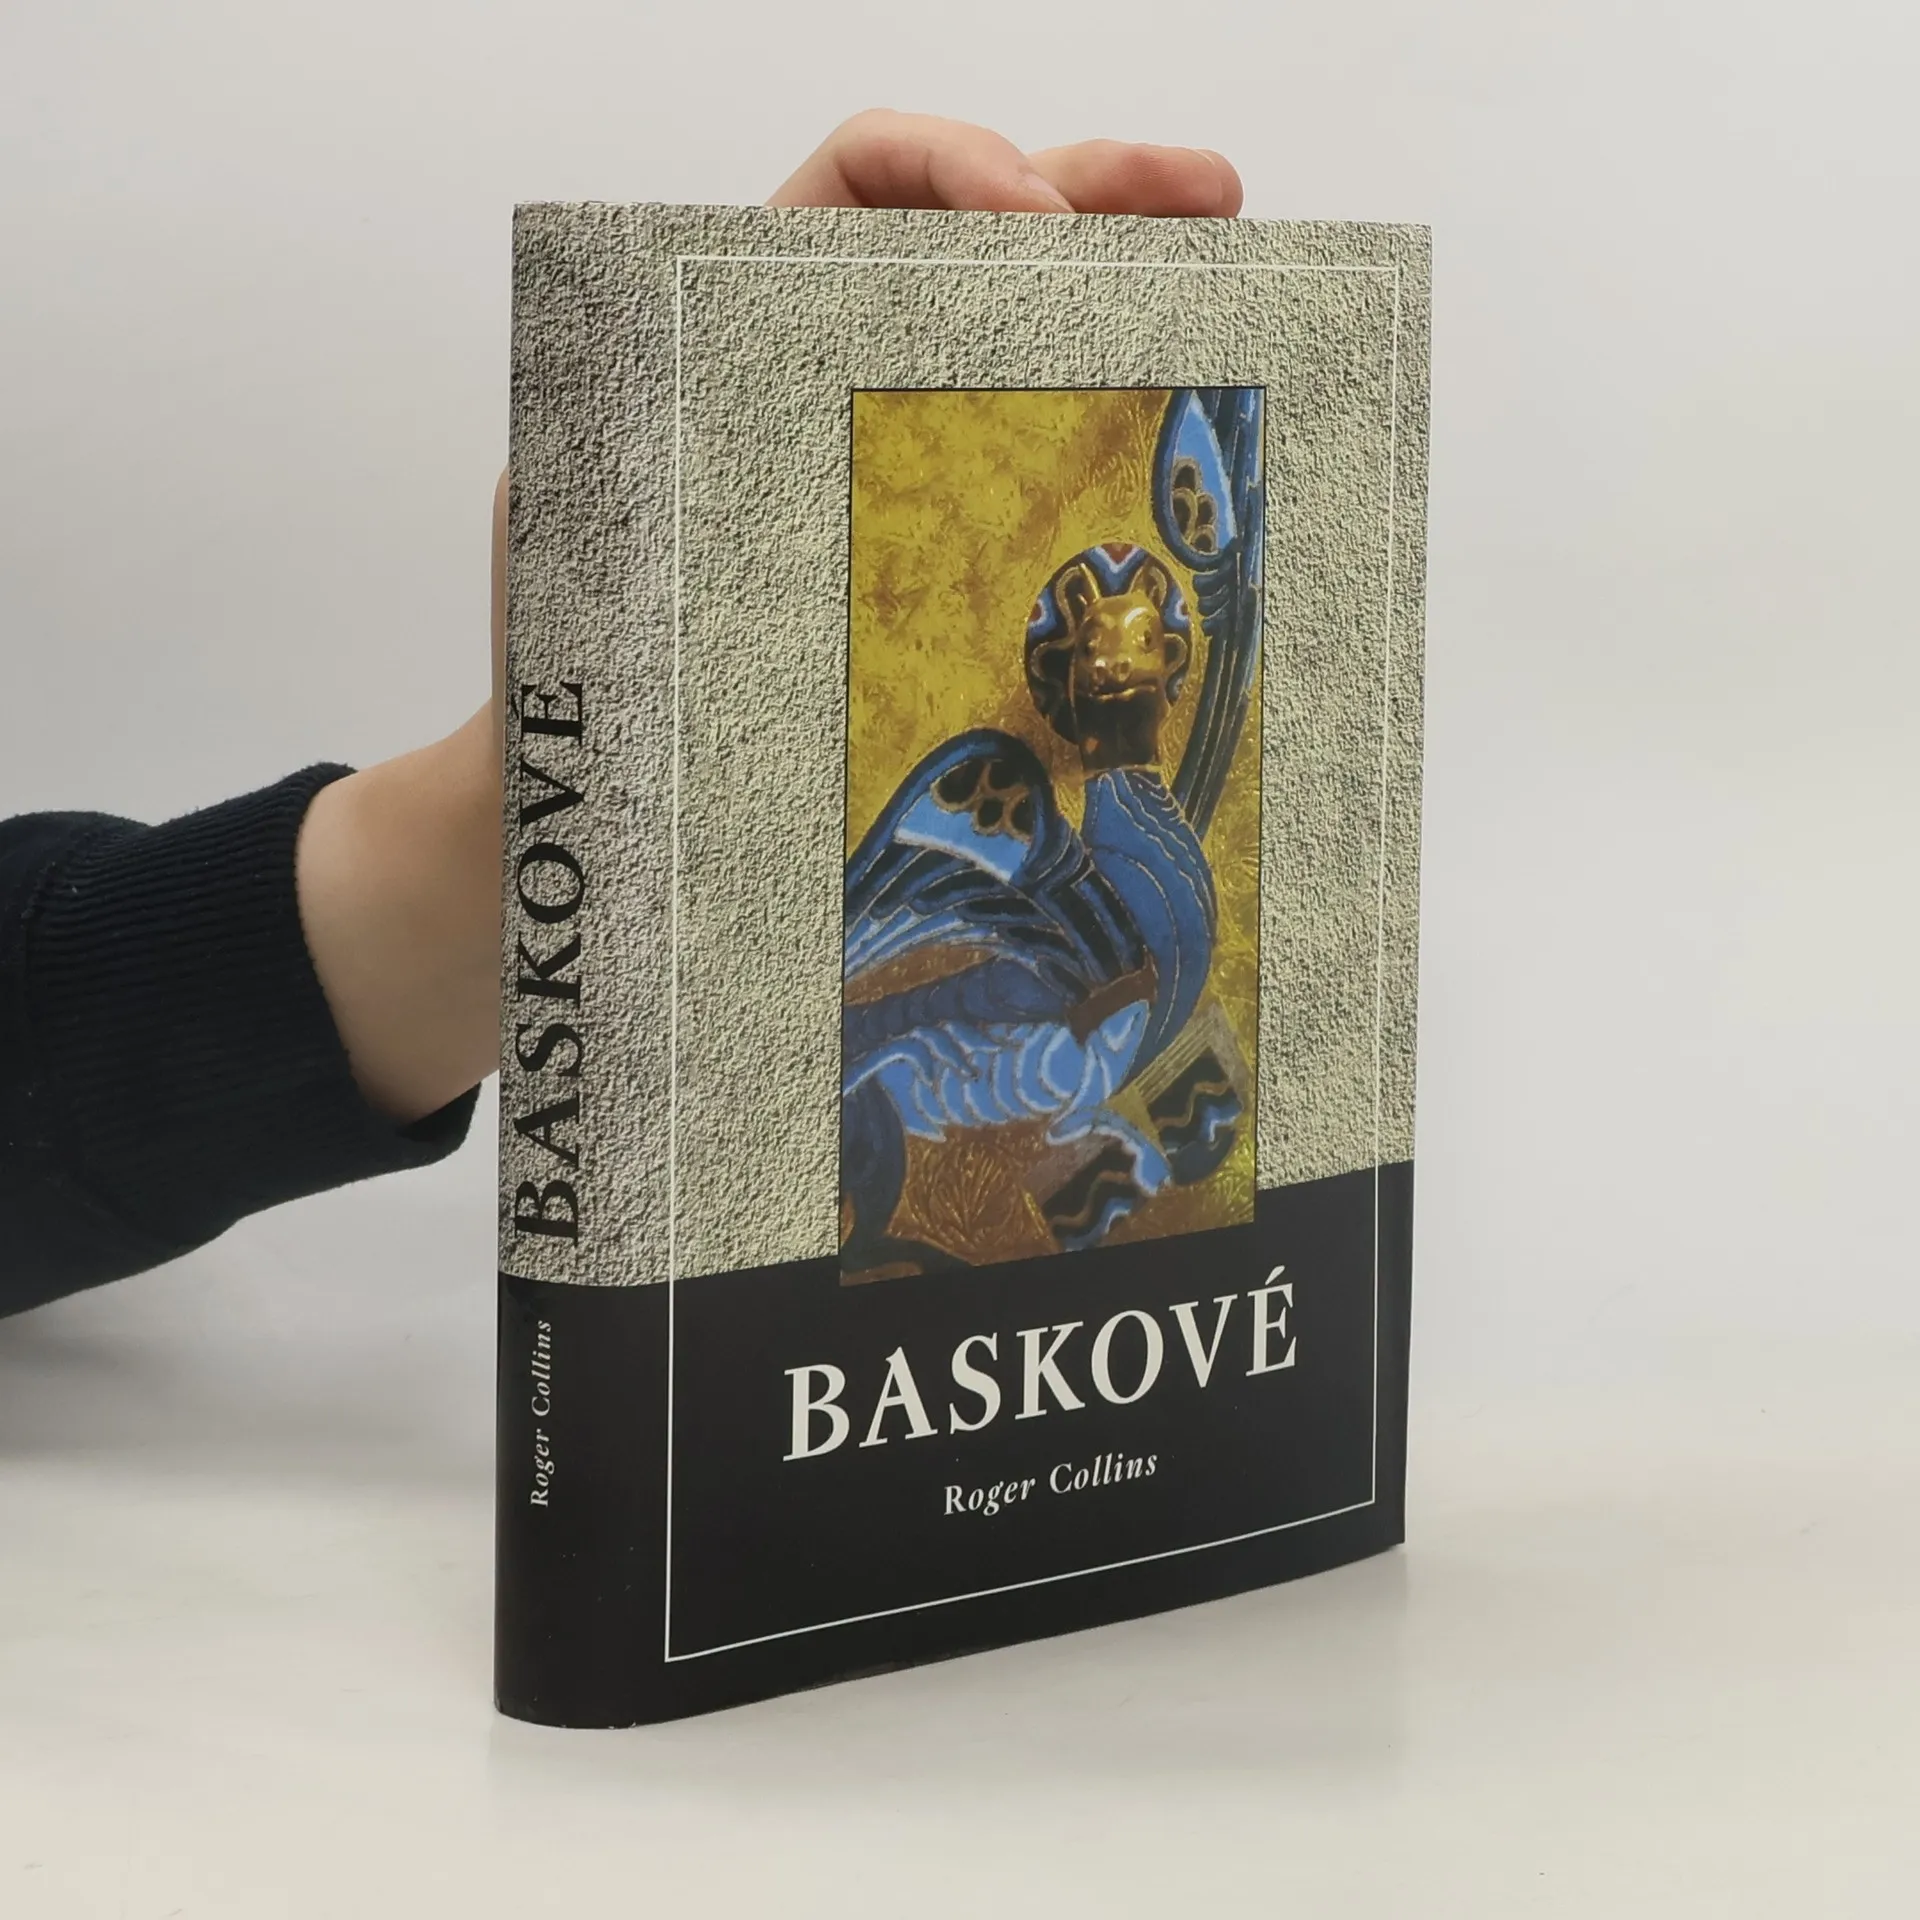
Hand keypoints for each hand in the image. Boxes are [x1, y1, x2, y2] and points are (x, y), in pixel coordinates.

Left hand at [295, 114, 1241, 1123]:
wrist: (598, 804)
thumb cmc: (570, 668)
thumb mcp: (580, 520)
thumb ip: (628, 420)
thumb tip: (715, 352)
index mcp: (734, 327)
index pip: (852, 180)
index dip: (948, 165)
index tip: (1030, 223)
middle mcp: (826, 371)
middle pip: (974, 229)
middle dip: (1095, 188)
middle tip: (1208, 196)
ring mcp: (892, 456)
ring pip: (1021, 327)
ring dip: (1130, 271)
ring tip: (1228, 249)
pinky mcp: (937, 546)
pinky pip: (1032, 460)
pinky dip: (1108, 416)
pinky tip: (1177, 418)